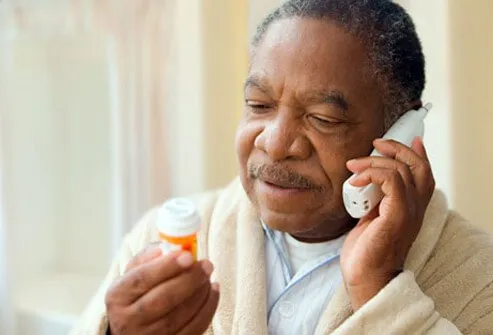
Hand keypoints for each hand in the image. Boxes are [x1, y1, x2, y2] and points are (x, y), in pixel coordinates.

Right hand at [105, 244, 219, 334]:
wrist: (132, 327)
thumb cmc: (137, 292)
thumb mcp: (134, 272)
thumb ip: (149, 256)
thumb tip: (167, 247)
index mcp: (117, 296)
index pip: (141, 279)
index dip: (166, 266)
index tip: (188, 255)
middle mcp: (128, 320)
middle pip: (162, 299)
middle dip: (189, 279)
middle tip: (206, 265)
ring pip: (179, 316)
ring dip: (200, 293)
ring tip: (207, 276)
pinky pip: (193, 329)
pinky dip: (208, 308)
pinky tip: (212, 291)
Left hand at [341, 137, 434, 309]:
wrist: (365, 277)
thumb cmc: (365, 251)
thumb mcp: (371, 218)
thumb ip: (376, 199)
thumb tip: (366, 181)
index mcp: (409, 208)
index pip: (423, 174)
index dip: (416, 154)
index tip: (399, 141)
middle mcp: (414, 208)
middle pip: (418, 166)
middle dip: (397, 148)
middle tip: (375, 144)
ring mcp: (407, 211)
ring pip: (401, 170)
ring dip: (374, 162)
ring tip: (353, 166)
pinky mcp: (397, 215)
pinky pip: (392, 180)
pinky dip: (373, 173)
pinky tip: (355, 180)